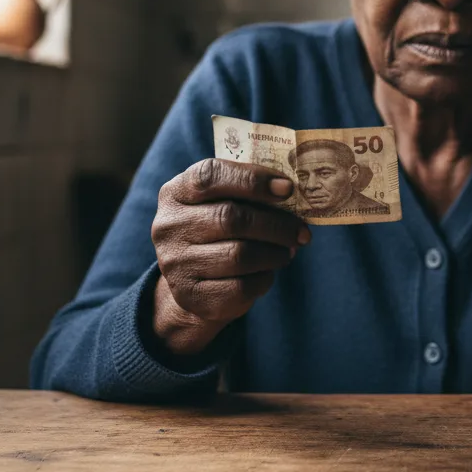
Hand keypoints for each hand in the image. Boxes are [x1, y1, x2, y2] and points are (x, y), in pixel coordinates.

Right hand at [150, 158, 310, 356]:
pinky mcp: (190, 295)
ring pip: (240, 255)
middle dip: (276, 224)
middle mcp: (168, 225)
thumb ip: (249, 191)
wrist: (194, 280)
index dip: (252, 180)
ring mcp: (175, 263)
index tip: (288, 189)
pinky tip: (269, 270)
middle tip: (302, 230)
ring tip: (289, 250)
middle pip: (231, 218)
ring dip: (275, 253)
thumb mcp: (224, 201)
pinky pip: (241, 287)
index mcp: (176, 192)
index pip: (210, 176)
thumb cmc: (219, 230)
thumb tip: (291, 193)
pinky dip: (264, 278)